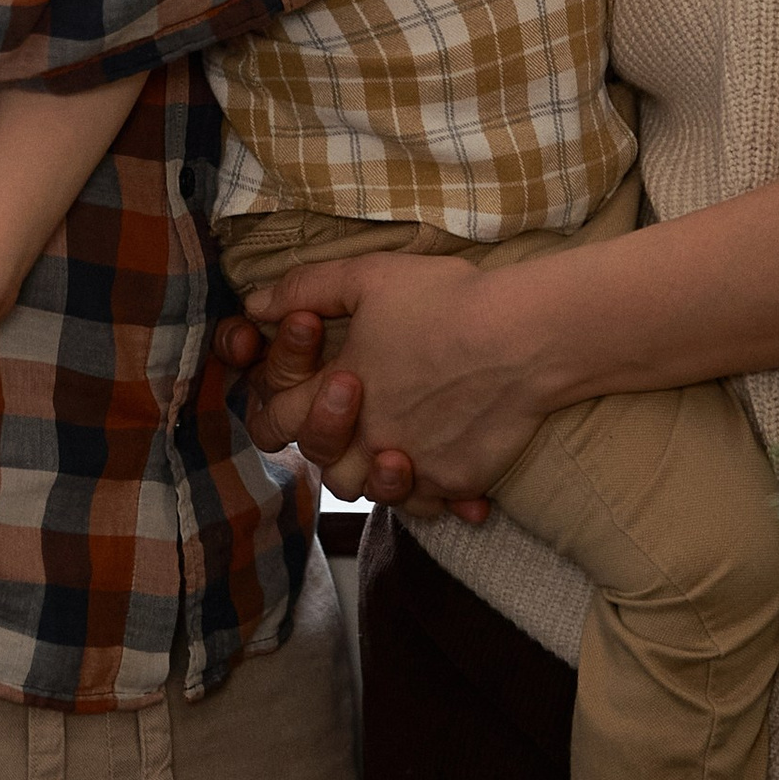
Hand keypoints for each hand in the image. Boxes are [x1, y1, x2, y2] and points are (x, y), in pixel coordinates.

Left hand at [219, 252, 549, 511]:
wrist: (523, 337)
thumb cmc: (447, 301)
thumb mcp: (368, 277)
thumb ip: (306, 289)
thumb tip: (255, 305)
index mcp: (334, 394)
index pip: (278, 418)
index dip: (284, 400)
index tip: (318, 374)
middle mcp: (366, 441)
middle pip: (324, 465)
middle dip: (330, 439)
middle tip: (360, 403)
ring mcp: (412, 468)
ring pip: (370, 491)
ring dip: (372, 471)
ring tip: (394, 438)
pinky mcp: (454, 481)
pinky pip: (428, 503)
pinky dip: (427, 487)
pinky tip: (439, 456)